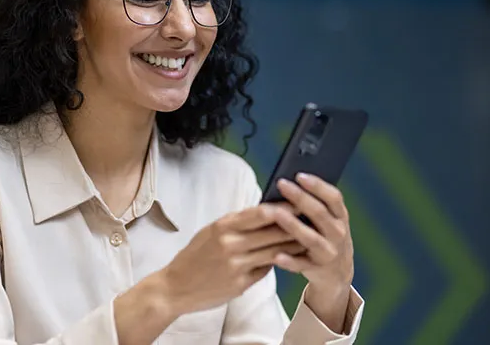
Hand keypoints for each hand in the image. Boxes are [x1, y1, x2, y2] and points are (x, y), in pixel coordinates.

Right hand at [160, 204, 305, 315]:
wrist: (175, 287)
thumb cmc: (195, 255)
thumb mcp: (211, 231)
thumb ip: (237, 223)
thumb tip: (266, 211)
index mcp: (223, 226)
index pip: (260, 212)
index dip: (283, 207)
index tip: (300, 201)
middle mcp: (231, 244)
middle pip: (273, 232)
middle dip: (295, 224)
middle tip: (314, 218)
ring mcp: (237, 265)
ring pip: (275, 251)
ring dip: (294, 244)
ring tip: (310, 237)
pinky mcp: (241, 284)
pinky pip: (266, 269)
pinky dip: (279, 262)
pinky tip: (292, 257)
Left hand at [272, 174, 354, 332]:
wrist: (337, 273)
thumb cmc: (325, 236)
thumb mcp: (329, 220)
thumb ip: (315, 204)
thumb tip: (288, 183)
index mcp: (341, 217)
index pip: (333, 197)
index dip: (317, 185)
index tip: (299, 175)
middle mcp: (338, 233)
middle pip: (319, 213)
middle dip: (299, 197)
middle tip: (281, 183)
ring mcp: (329, 252)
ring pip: (310, 238)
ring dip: (293, 225)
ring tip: (275, 213)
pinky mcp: (317, 269)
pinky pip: (302, 265)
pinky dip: (290, 261)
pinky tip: (276, 255)